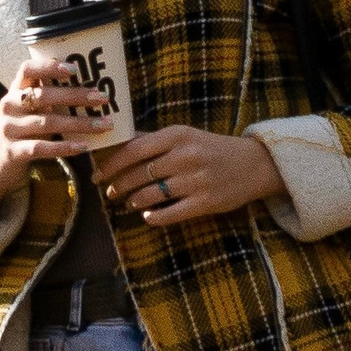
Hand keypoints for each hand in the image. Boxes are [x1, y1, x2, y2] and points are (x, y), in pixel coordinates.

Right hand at [0, 61, 112, 213]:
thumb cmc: (22, 129)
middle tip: (102, 97)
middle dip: (75, 96)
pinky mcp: (12, 152)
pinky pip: (40, 148)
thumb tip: (92, 89)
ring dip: (78, 124)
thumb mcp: (29, 109)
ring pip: (47, 123)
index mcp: (15, 90)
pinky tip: (83, 147)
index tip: (74, 69)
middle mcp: (10, 106)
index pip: (27, 69)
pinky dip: (63, 147)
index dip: (48, 66)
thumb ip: (49, 98)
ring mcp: (9, 129)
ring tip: (103, 125)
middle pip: (43, 96)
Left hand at [94, 124, 287, 229]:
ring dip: (135, 200)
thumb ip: (153, 139)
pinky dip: (155, 216)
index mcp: (177, 135)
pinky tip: (148, 216)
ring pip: (152, 194)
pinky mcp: (207, 202)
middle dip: (118, 185)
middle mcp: (186, 155)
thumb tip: (118, 142)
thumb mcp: (185, 136)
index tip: (97, 174)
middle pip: (140, 173)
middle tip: (110, 192)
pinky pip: (171, 213)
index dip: (111, 164)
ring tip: (129, 201)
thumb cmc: (211, 148)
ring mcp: (197, 180)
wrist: (253, 164)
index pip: (134, 150)